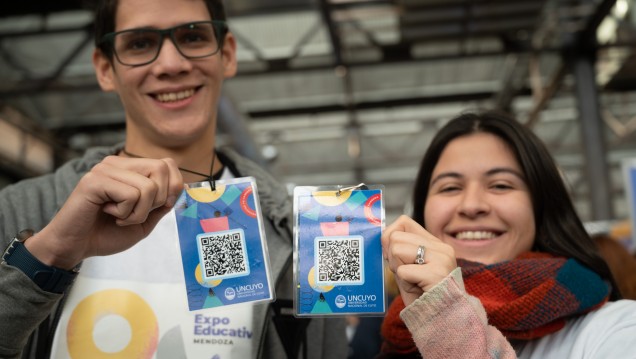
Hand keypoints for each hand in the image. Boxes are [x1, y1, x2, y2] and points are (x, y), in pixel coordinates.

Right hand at [25, 155, 183, 269]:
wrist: (75, 247)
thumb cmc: (106, 233)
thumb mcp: (144, 220)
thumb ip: (162, 203)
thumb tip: (183, 187)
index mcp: (130, 168)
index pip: (167, 163)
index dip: (172, 187)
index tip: (156, 207)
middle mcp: (117, 163)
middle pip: (162, 169)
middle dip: (158, 201)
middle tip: (135, 214)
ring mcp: (105, 169)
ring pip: (148, 186)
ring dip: (139, 213)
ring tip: (119, 217)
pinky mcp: (95, 181)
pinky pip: (130, 195)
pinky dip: (125, 214)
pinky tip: (107, 213)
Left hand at [382, 215, 456, 305]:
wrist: (442, 319)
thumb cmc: (423, 296)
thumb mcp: (409, 267)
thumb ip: (399, 251)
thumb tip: (383, 236)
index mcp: (435, 243)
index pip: (403, 222)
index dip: (390, 237)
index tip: (394, 257)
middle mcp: (441, 247)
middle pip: (395, 237)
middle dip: (393, 259)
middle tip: (408, 275)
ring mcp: (441, 259)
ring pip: (397, 250)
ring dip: (398, 271)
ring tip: (413, 282)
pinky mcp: (437, 273)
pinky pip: (403, 271)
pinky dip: (404, 283)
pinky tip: (418, 289)